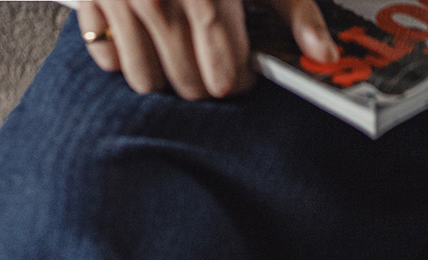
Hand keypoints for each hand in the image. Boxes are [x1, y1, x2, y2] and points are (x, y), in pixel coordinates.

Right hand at [75, 0, 337, 98]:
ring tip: (180, 58)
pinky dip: (122, 57)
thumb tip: (323, 53)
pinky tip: (142, 40)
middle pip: (185, 79)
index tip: (240, 80)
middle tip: (214, 72)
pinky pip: (104, 55)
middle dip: (204, 84)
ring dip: (165, 79)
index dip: (235, 80)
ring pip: (144, 78)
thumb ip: (295, 8)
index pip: (222, 64)